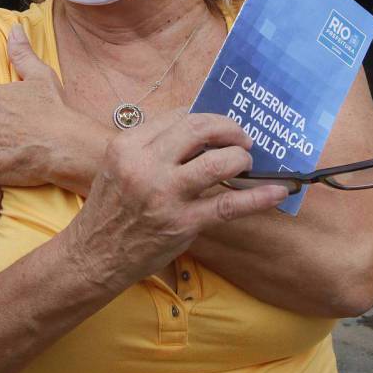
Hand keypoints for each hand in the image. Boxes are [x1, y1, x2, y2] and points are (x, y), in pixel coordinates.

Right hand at [66, 111, 289, 289]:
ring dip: (240, 157)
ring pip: (217, 162)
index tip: (217, 127)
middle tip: (241, 137)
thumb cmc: (111, 209)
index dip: (205, 119)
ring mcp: (165, 195)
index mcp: (128, 146)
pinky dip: (258, 196)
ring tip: (246, 162)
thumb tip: (197, 130)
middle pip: (199, 129)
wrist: (93, 256)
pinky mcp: (182, 223)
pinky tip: (278, 191)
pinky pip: (229, 204)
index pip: (177, 116)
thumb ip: (151, 146)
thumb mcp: (118, 165)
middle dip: (228, 128)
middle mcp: (145, 166)